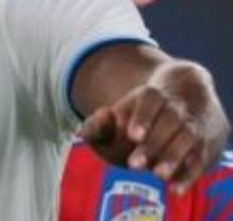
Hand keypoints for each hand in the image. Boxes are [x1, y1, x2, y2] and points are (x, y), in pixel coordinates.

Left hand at [80, 82, 229, 191]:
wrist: (183, 104)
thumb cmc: (139, 116)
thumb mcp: (118, 114)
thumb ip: (99, 124)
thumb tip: (83, 131)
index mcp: (152, 96)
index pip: (150, 102)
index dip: (142, 118)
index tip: (132, 134)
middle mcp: (176, 110)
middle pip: (169, 122)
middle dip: (153, 144)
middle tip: (133, 164)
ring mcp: (191, 128)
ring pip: (187, 140)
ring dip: (172, 158)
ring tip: (157, 175)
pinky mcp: (201, 149)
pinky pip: (198, 161)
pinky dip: (188, 175)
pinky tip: (175, 189)